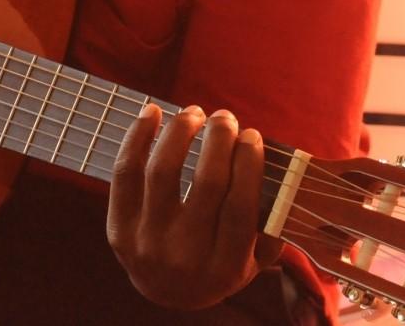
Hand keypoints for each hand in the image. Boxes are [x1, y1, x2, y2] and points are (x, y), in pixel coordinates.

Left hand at [106, 104, 278, 309]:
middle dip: (219, 138)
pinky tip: (152, 112)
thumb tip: (286, 173)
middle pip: (206, 183)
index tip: (252, 134)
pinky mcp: (118, 229)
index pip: (241, 206)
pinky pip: (125, 172)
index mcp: (226, 267)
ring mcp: (147, 243)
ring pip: (163, 170)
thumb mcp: (252, 258)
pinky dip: (137, 136)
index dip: (248, 163)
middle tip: (225, 117)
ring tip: (194, 113)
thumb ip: (271, 224)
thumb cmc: (218, 262)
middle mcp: (185, 257)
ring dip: (181, 131)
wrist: (166, 293)